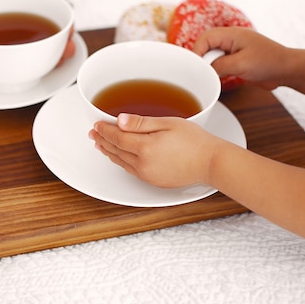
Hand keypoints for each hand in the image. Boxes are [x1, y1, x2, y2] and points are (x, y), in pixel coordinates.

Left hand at [0, 0, 75, 62]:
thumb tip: (66, 9)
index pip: (57, 19)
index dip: (65, 35)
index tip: (69, 46)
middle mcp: (22, 8)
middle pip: (41, 36)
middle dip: (52, 51)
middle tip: (57, 62)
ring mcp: (3, 18)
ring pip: (19, 45)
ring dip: (28, 58)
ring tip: (37, 67)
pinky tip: (6, 63)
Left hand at [89, 114, 223, 187]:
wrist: (211, 163)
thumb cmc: (195, 141)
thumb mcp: (167, 123)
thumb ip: (141, 123)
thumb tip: (120, 121)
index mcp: (145, 147)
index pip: (117, 137)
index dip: (105, 130)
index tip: (97, 125)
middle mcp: (143, 164)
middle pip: (116, 150)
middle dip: (103, 140)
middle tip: (93, 133)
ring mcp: (148, 175)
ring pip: (121, 162)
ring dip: (109, 152)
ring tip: (101, 145)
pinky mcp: (153, 181)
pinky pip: (131, 170)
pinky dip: (121, 161)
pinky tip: (119, 157)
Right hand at [192, 27, 290, 89]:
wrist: (288, 70)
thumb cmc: (270, 62)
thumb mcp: (240, 65)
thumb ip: (218, 65)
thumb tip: (204, 70)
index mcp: (232, 34)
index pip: (204, 38)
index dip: (197, 52)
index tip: (195, 67)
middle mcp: (231, 40)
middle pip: (206, 46)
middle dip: (202, 59)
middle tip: (203, 73)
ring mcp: (234, 49)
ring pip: (212, 55)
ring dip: (210, 65)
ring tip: (212, 76)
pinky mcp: (237, 60)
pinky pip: (220, 63)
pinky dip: (217, 70)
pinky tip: (219, 78)